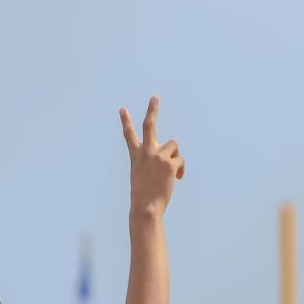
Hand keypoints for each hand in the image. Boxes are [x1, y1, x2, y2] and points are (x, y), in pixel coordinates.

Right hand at [120, 95, 184, 216]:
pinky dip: (181, 169)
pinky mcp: (170, 163)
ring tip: (171, 172)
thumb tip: (173, 154)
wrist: (146, 206)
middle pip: (150, 125)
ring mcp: (158, 156)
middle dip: (152, 110)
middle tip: (154, 97)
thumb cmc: (145, 193)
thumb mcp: (143, 173)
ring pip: (174, 145)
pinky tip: (176, 179)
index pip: (129, 135)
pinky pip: (181, 160)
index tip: (123, 109)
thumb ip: (154, 160)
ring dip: (175, 156)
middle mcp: (146, 152)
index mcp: (136, 155)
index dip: (126, 122)